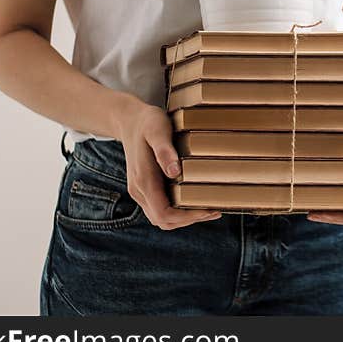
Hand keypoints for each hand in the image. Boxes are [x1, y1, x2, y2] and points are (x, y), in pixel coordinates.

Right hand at [114, 97, 220, 229]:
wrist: (128, 120)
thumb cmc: (146, 123)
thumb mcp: (157, 130)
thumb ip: (165, 151)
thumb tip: (175, 172)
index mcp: (143, 180)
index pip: (164, 213)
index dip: (187, 217)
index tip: (208, 210)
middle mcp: (139, 190)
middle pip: (163, 221)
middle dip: (189, 220)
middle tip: (214, 211)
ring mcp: (140, 190)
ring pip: (161, 217)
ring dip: (184, 218)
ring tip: (208, 209)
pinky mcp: (145, 188)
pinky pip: (160, 207)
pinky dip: (178, 211)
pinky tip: (194, 201)